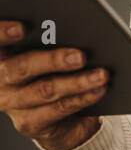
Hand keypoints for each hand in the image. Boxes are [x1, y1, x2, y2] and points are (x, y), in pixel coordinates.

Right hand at [0, 21, 108, 149]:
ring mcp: (12, 103)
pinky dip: (83, 98)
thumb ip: (48, 40)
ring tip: (102, 74)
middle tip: (80, 56)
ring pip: (44, 90)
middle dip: (52, 60)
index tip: (22, 28)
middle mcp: (0, 80)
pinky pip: (59, 109)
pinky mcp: (29, 123)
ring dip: (77, 82)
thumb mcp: (45, 52)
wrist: (58, 116)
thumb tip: (75, 26)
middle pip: (20, 68)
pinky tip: (100, 89)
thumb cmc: (52, 72)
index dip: (2, 34)